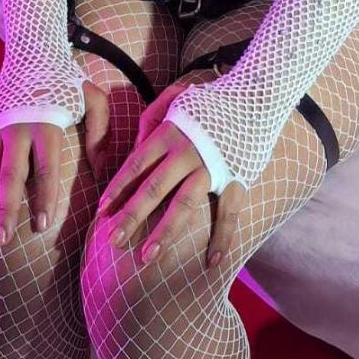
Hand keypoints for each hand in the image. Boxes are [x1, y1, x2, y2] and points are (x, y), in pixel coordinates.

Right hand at [0, 82, 111, 241]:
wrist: (32, 52)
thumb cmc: (67, 82)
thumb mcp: (92, 98)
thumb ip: (99, 131)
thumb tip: (100, 168)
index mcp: (46, 124)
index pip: (45, 168)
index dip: (44, 198)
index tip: (42, 225)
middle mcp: (17, 128)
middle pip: (10, 175)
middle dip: (5, 209)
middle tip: (3, 239)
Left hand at [97, 82, 245, 271]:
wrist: (256, 96)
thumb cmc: (210, 100)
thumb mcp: (175, 97)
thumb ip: (151, 119)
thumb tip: (135, 146)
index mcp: (170, 132)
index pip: (137, 164)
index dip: (118, 188)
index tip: (102, 211)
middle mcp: (188, 152)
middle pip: (154, 188)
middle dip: (131, 216)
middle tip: (112, 241)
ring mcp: (213, 167)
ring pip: (185, 204)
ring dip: (165, 232)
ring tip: (147, 257)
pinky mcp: (237, 178)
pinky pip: (229, 213)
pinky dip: (222, 239)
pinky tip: (212, 263)